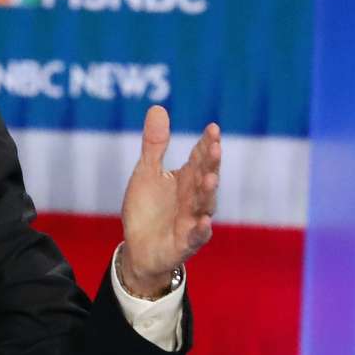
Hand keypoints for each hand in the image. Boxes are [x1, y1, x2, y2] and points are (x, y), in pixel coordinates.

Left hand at [119, 105, 220, 296]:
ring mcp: (192, 220)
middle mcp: (194, 197)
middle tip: (215, 146)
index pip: (199, 158)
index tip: (212, 128)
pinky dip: (201, 229)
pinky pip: (196, 236)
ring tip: (211, 178)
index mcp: (186, 179)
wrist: (139, 248)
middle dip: (210, 163)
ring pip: (204, 205)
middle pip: (205, 177)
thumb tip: (158, 107)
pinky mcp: (185, 242)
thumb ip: (155, 144)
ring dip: (208, 192)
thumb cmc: (147, 208)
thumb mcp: (146, 172)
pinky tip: (203, 221)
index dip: (206, 144)